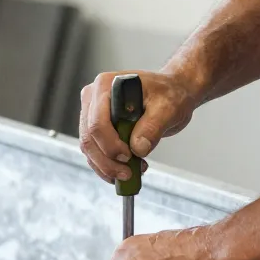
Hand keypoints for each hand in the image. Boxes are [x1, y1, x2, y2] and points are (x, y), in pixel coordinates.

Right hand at [78, 70, 202, 183]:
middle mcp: (93, 97)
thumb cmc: (169, 94)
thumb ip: (152, 127)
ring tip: (130, 173)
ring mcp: (91, 112)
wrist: (171, 93)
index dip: (110, 145)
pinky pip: (94, 151)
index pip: (97, 122)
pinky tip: (125, 170)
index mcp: (106, 86)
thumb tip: (138, 148)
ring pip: (89, 148)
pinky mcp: (96, 126)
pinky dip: (106, 166)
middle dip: (107, 161)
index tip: (129, 157)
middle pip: (89, 138)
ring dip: (106, 166)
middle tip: (128, 174)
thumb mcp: (168, 108)